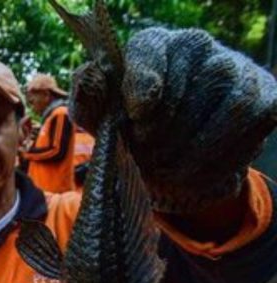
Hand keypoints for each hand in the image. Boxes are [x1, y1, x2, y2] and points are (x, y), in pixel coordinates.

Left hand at [71, 27, 276, 213]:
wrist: (173, 150)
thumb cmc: (131, 126)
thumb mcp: (100, 116)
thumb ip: (89, 96)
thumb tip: (91, 75)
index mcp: (153, 44)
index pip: (148, 51)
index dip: (141, 86)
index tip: (136, 116)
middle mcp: (199, 46)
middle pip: (186, 91)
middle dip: (160, 136)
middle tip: (145, 155)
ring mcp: (237, 70)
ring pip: (224, 114)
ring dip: (191, 153)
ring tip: (166, 169)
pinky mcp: (265, 100)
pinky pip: (248, 134)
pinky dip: (216, 164)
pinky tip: (192, 174)